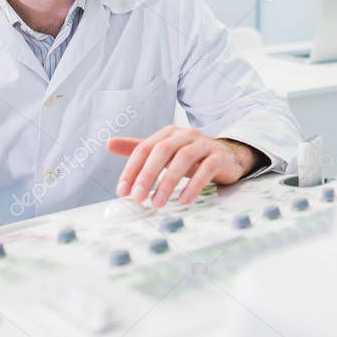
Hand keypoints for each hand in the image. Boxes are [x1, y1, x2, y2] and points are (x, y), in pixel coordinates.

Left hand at [107, 126, 259, 206]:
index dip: (131, 169)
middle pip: (162, 150)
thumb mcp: (163, 153)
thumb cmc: (190, 156)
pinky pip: (206, 168)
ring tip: (158, 203)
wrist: (227, 157)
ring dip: (168, 182)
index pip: (144, 148)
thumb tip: (109, 143)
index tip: (122, 191)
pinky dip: (194, 184)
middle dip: (147, 174)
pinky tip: (185, 199)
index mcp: (168, 134)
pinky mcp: (219, 156)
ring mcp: (204, 144)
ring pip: (183, 158)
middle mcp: (185, 135)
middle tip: (138, 197)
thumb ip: (138, 149)